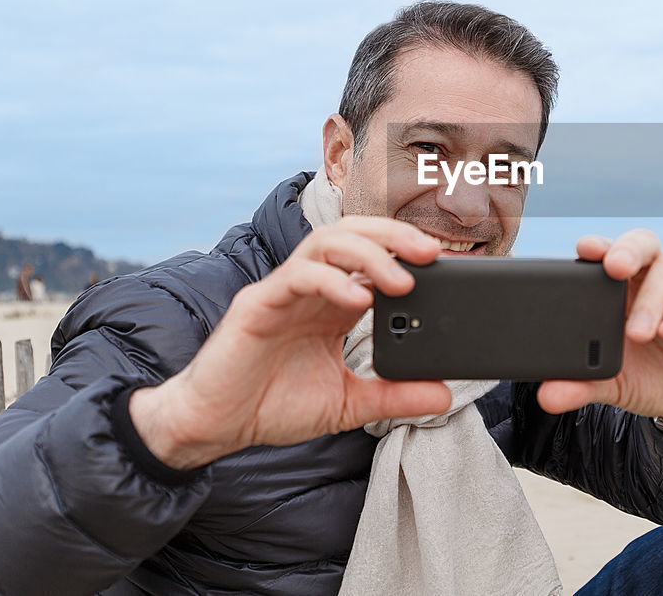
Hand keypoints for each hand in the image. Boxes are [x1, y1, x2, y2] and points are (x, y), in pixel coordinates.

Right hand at [128, 217, 451, 469]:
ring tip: (402, 279)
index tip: (447, 265)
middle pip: (355, 234)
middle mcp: (311, 288)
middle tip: (433, 254)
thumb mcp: (349, 403)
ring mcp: (283, 291)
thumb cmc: (272, 405)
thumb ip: (395, 395)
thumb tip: (445, 394)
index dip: (409, 252)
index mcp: (334, 303)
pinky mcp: (257, 304)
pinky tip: (358, 300)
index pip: (375, 258)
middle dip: (396, 236)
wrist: (215, 427)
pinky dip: (331, 282)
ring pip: (327, 243)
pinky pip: (297, 276)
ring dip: (370, 253)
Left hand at [536, 230, 662, 435]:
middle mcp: (653, 282)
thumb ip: (580, 385)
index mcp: (622, 289)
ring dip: (652, 297)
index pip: (609, 254)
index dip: (598, 246)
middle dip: (628, 250)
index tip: (584, 248)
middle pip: (644, 244)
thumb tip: (546, 396)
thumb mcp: (612, 384)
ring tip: (637, 332)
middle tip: (614, 267)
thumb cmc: (649, 378)